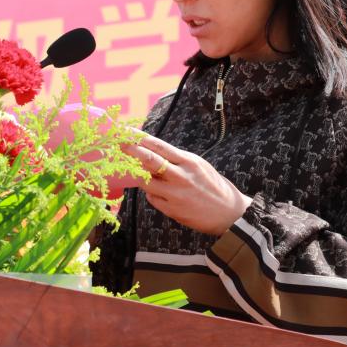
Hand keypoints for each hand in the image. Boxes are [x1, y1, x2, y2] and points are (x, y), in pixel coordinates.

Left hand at [123, 135, 252, 235]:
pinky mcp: (173, 211)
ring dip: (140, 176)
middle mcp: (181, 177)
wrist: (230, 214)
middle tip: (117, 144)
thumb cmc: (213, 186)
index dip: (139, 138)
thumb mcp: (198, 166)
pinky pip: (153, 199)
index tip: (125, 132)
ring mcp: (176, 195)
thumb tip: (152, 152)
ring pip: (146, 182)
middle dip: (131, 151)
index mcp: (188, 162)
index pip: (159, 146)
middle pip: (149, 161)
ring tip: (137, 172)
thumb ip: (177, 160)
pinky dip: (152, 194)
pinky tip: (160, 193)